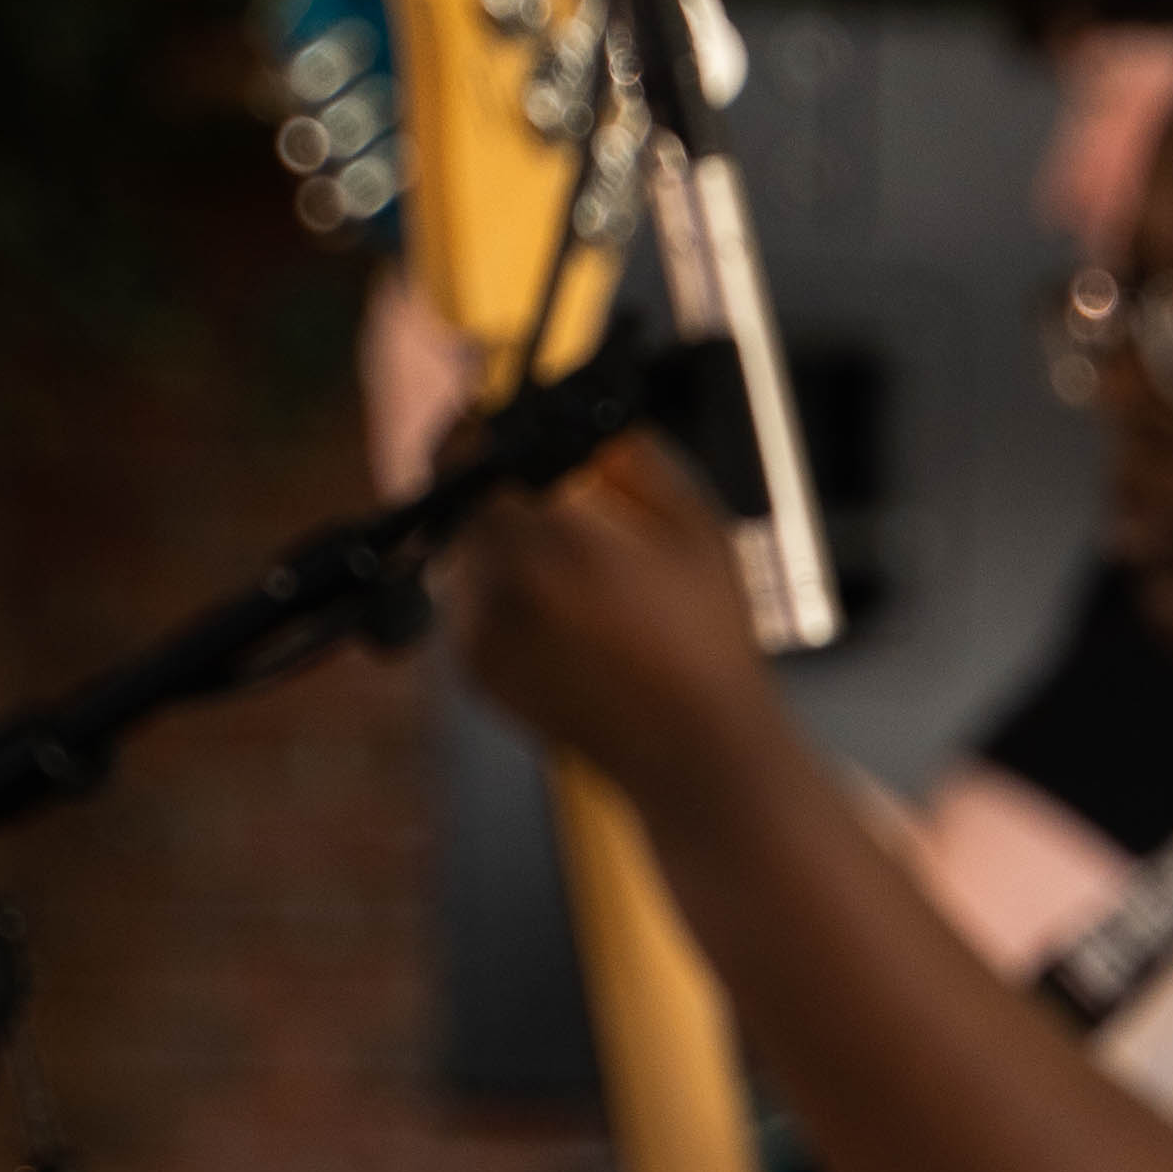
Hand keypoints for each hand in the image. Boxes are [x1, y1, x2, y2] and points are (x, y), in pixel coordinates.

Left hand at [441, 427, 779, 805]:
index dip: (474, 427)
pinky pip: (467, 603)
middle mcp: (498, 588)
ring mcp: (477, 635)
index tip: (491, 415)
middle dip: (494, 487)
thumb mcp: (698, 528)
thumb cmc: (711, 641)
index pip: (466, 456)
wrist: (695, 756)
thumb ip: (635, 457)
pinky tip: (563, 610)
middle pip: (461, 503)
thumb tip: (581, 423)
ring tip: (568, 559)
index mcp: (552, 542)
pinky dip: (499, 590)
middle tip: (542, 484)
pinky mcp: (474, 672)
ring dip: (497, 539)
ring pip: (461, 553)